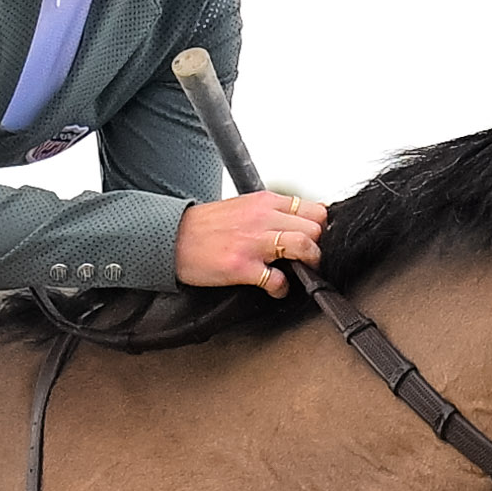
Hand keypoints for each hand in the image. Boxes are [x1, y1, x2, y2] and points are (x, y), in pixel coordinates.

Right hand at [175, 189, 330, 287]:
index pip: (313, 209)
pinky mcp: (242, 266)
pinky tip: (276, 288)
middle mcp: (262, 218)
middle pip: (314, 228)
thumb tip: (296, 224)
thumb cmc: (204, 226)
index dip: (319, 226)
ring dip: (308, 263)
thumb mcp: (242, 206)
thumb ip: (270, 213)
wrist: (172, 238)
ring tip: (300, 271)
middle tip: (309, 258)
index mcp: (264, 202)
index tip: (314, 238)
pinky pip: (277, 279)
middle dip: (317, 246)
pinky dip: (282, 288)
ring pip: (303, 246)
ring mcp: (253, 243)